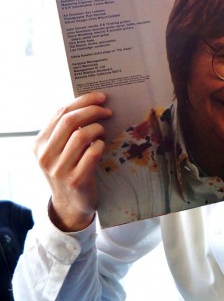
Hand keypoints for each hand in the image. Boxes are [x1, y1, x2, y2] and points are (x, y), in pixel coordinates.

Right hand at [34, 92, 111, 230]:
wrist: (70, 204)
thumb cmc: (69, 169)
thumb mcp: (59, 151)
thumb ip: (66, 131)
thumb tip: (89, 104)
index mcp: (39, 144)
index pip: (60, 113)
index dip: (82, 101)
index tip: (101, 97)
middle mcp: (45, 156)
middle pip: (70, 121)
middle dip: (93, 111)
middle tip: (108, 111)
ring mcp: (59, 169)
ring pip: (82, 136)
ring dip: (98, 129)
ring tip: (104, 131)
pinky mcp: (76, 179)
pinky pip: (93, 153)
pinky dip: (101, 145)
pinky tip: (102, 145)